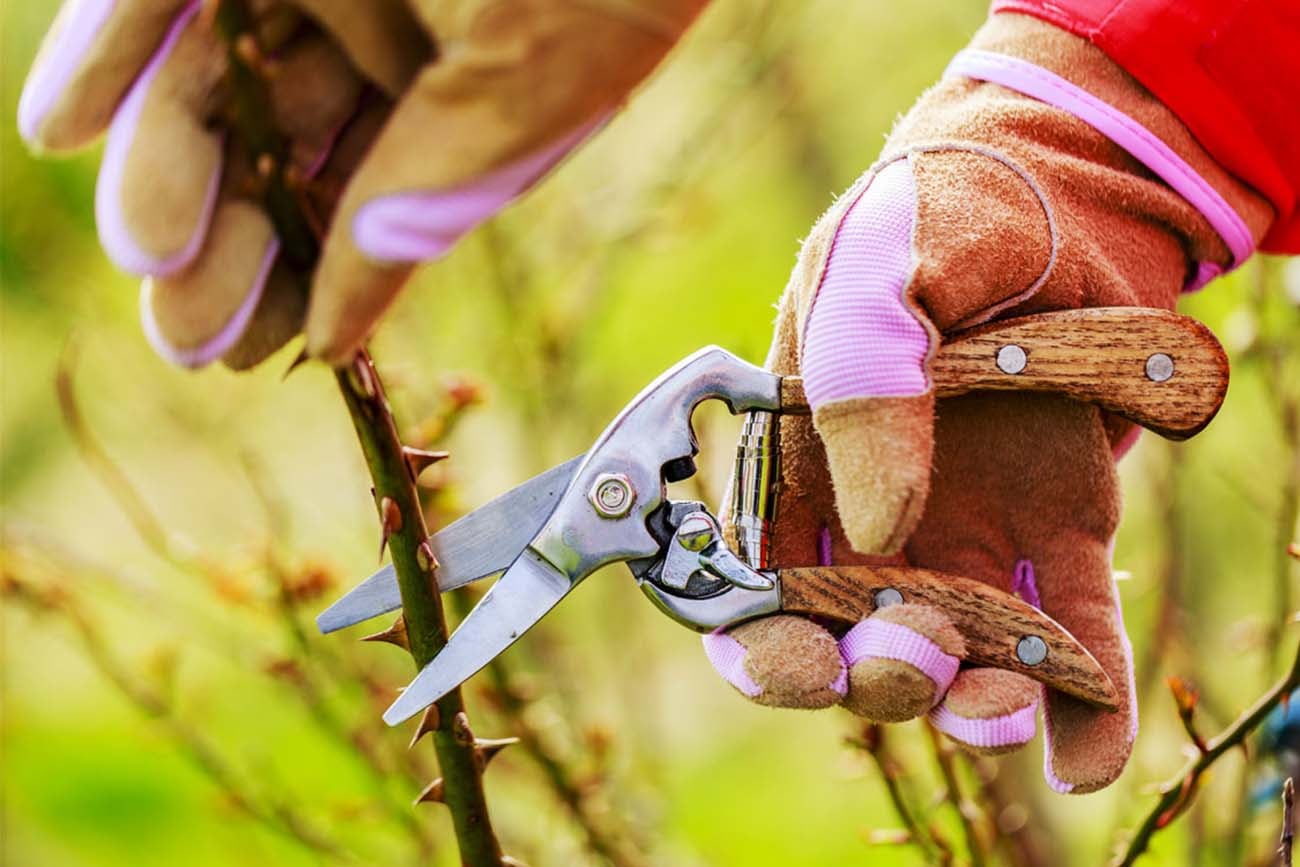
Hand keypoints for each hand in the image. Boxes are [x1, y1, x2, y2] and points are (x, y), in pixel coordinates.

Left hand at [20, 0, 704, 367]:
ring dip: (165, 168)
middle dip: (230, 243)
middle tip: (186, 332)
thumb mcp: (513, 106)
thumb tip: (338, 337)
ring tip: (146, 253)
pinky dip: (109, 54)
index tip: (255, 352)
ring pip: (213, 78)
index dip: (306, 276)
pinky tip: (65, 132)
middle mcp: (377, 26)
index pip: (363, 197)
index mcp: (453, 86)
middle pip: (277, 149)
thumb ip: (421, 209)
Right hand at [704, 13, 1271, 792]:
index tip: (800, 663)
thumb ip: (859, 372)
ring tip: (1004, 699)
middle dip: (870, 678)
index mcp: (797, 463)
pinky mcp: (1060, 536)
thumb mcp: (883, 261)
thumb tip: (879, 525)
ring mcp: (967, 533)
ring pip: (954, 656)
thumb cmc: (945, 212)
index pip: (751, 584)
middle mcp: (872, 517)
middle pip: (848, 641)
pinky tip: (1083, 750)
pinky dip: (1079, 706)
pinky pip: (1067, 636)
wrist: (1069, 190)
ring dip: (970, 705)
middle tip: (913, 655)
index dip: (761, 645)